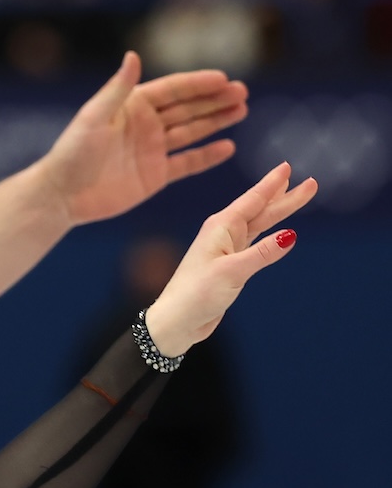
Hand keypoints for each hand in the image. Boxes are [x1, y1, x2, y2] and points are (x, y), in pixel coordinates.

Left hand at [34, 52, 249, 225]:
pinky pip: (187, 163)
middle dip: (215, 99)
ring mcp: (152, 150)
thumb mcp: (94, 117)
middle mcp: (146, 125)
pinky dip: (207, 156)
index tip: (224, 78)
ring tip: (242, 110)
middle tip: (242, 92)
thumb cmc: (72, 153)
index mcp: (133, 106)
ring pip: (192, 131)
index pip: (173, 90)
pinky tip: (228, 147)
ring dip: (217, 120)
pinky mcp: (155, 175)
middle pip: (188, 108)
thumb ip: (117, 89)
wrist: (61, 195)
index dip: (198, 84)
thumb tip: (133, 55)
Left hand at [145, 162, 316, 358]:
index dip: (272, 183)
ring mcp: (226, 249)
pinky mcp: (229, 265)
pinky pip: (254, 241)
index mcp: (220, 227)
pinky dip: (269, 233)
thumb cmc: (196, 295)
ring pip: (260, 224)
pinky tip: (279, 229)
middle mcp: (223, 234)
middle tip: (310, 182)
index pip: (253, 199)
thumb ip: (262, 253)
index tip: (288, 166)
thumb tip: (291, 234)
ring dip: (280, 212)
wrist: (176, 322)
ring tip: (299, 196)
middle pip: (261, 210)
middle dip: (285, 196)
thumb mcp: (232, 272)